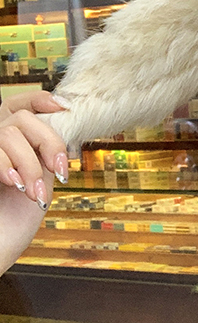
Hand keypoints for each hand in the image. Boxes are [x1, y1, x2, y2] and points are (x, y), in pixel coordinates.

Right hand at [0, 90, 69, 274]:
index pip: (18, 105)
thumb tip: (65, 125)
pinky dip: (7, 165)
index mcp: (7, 144)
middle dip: (48, 142)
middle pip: (21, 116)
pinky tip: (15, 185)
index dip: (39, 100)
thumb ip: (44, 153)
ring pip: (8, 132)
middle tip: (59, 172)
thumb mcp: (39, 181)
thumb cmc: (12, 222)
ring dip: (30, 163)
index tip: (64, 108)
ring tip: (35, 194)